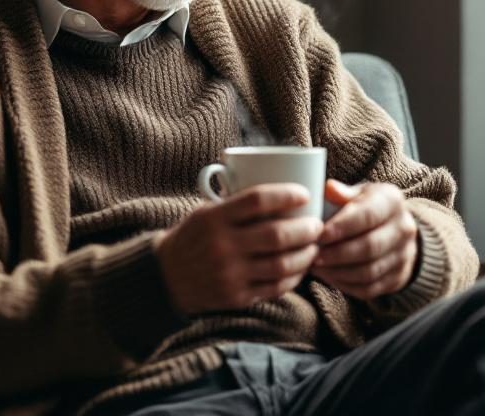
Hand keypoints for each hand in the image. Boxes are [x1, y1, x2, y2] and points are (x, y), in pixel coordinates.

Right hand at [155, 184, 322, 315]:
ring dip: (305, 255)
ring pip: (281, 264)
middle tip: (318, 225)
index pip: (257, 200)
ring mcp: (230, 274)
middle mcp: (222, 246)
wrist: (166, 277)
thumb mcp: (207, 212)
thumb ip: (237, 203)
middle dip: (306, 229)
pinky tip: (301, 268)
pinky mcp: (236, 297)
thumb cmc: (195, 236)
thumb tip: (280, 187)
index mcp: (215, 218)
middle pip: (276, 235)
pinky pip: (275, 287)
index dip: (286, 195)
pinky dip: (294, 277)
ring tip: (314, 246)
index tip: (305, 194)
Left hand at [311, 180, 417, 299]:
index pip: (368, 215)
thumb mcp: (358, 194)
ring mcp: (404, 255)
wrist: (394, 231)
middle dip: (337, 253)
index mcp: (392, 200)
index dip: (342, 227)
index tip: (319, 234)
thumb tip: (329, 189)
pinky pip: (370, 288)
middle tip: (313, 254)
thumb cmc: (366, 208)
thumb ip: (342, 193)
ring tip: (316, 266)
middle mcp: (404, 228)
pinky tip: (328, 276)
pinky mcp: (397, 278)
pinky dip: (345, 284)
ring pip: (369, 271)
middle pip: (370, 246)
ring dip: (339, 271)